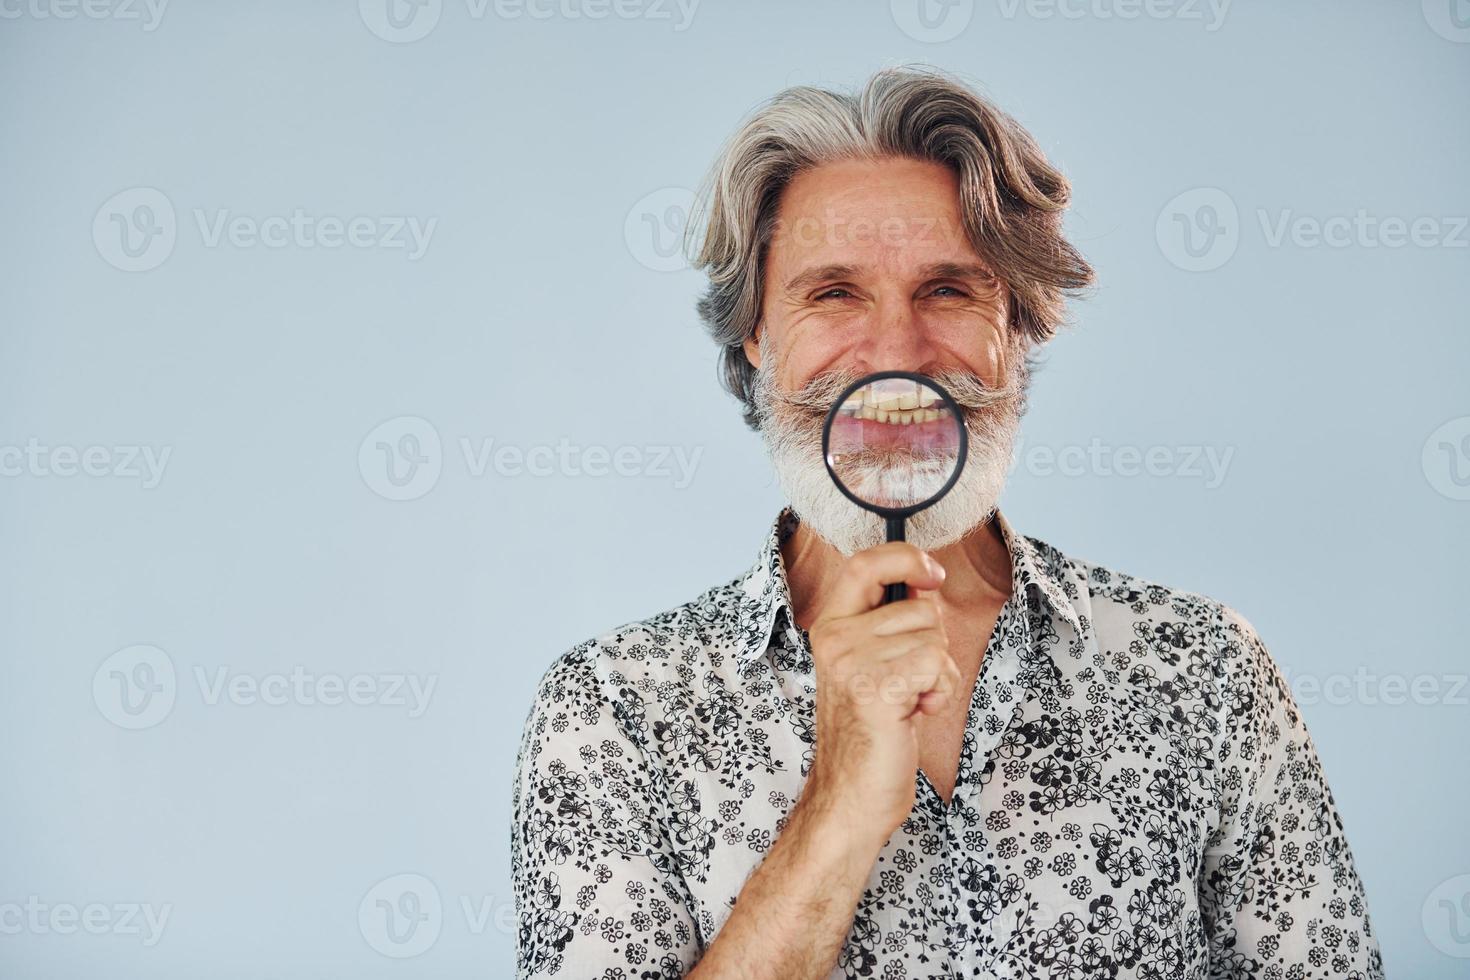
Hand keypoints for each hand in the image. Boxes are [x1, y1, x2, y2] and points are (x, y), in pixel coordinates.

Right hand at [799, 542, 959, 850]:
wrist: (851, 796)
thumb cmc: (872, 733)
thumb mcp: (873, 665)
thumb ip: (891, 623)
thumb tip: (925, 580)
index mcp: (830, 627)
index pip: (864, 564)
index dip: (904, 558)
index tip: (931, 573)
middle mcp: (834, 639)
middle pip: (919, 607)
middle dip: (933, 643)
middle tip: (908, 683)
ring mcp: (851, 662)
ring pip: (933, 637)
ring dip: (938, 673)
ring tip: (909, 702)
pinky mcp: (875, 688)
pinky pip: (935, 664)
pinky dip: (940, 691)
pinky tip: (915, 714)